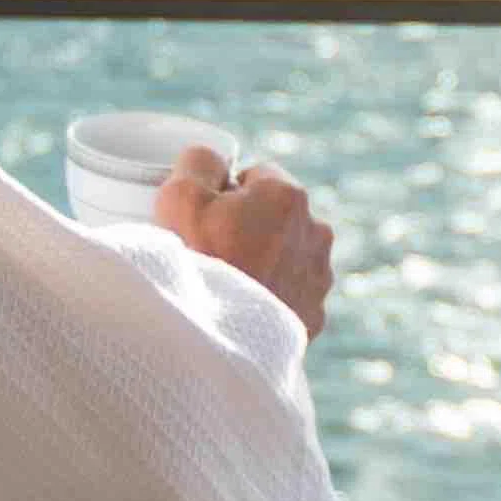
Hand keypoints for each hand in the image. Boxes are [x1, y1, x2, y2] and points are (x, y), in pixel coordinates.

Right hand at [154, 149, 335, 337]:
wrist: (216, 341)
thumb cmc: (198, 262)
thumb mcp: (181, 196)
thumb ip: (199, 161)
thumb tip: (214, 160)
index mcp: (288, 196)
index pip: (257, 175)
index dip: (226, 192)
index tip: (205, 217)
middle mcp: (316, 232)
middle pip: (274, 216)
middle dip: (248, 226)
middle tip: (211, 251)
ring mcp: (319, 277)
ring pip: (286, 255)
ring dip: (264, 261)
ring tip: (227, 283)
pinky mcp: (315, 316)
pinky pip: (291, 296)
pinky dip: (271, 299)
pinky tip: (243, 310)